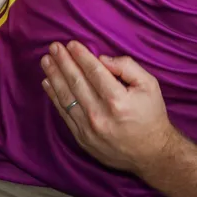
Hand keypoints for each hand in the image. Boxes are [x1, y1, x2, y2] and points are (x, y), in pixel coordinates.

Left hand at [41, 41, 174, 177]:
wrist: (150, 152)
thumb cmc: (151, 114)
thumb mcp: (149, 85)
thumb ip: (128, 67)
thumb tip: (103, 59)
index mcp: (117, 100)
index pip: (94, 72)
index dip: (81, 56)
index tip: (71, 44)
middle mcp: (100, 114)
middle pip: (76, 83)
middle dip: (63, 62)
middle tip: (53, 47)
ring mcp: (88, 128)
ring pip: (66, 98)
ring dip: (54, 77)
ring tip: (46, 61)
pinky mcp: (81, 138)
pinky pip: (64, 114)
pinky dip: (54, 97)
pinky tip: (48, 84)